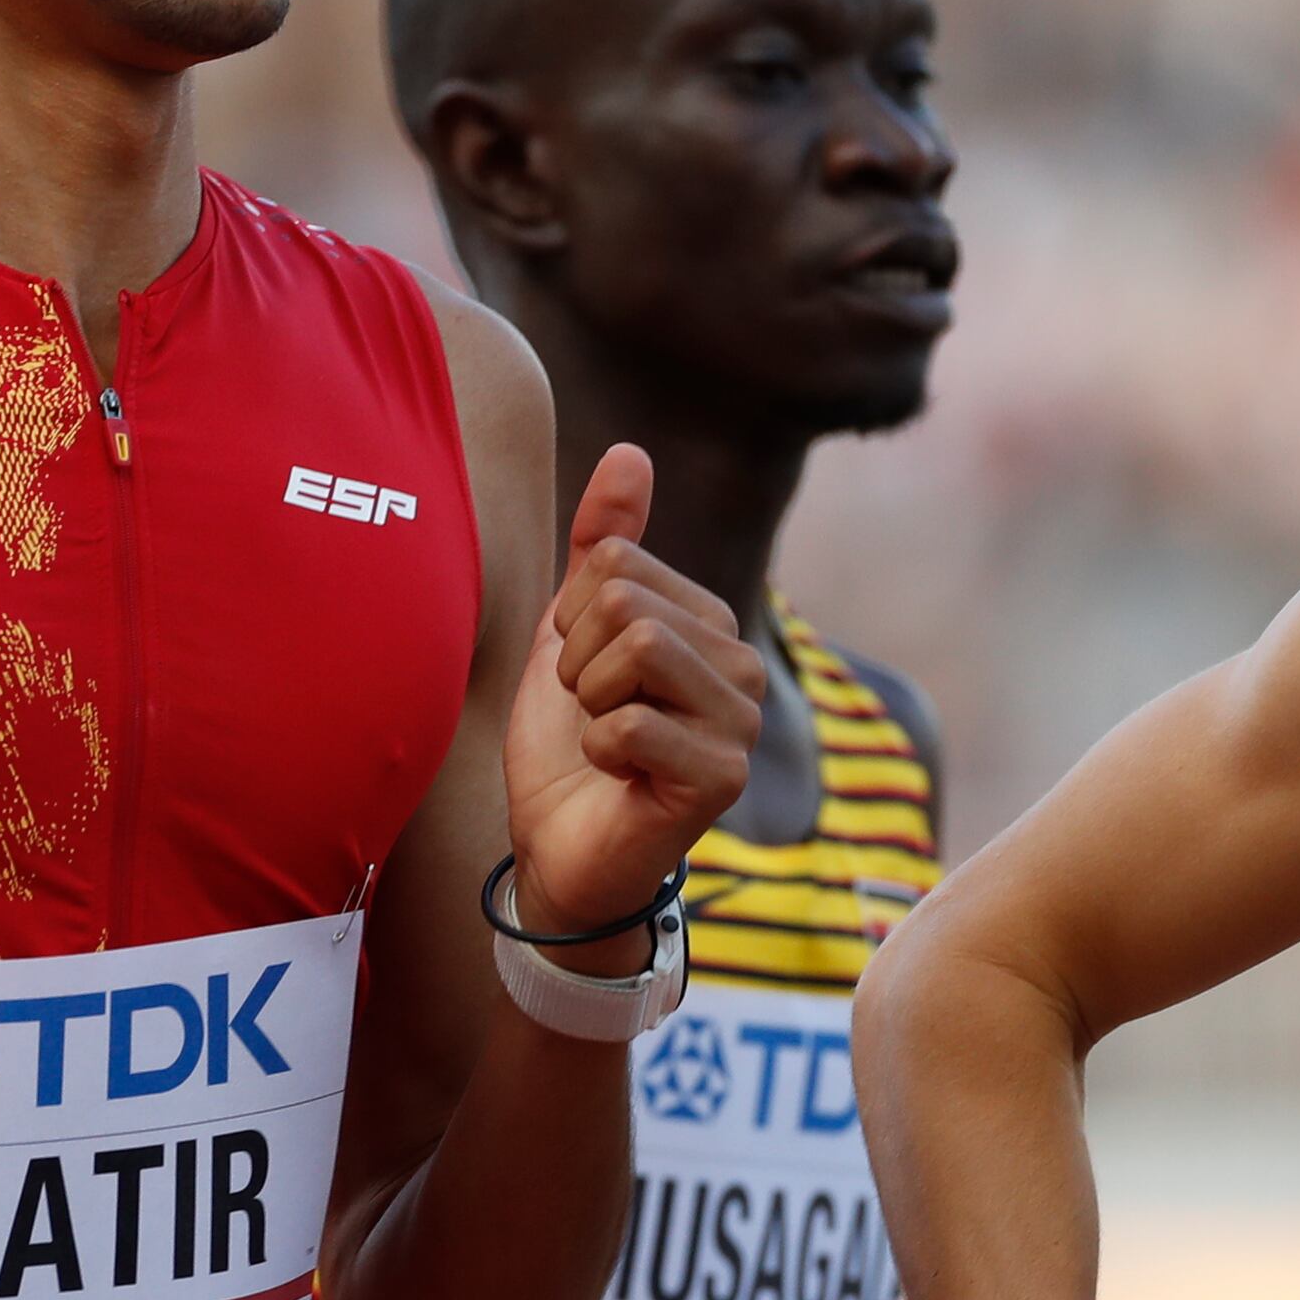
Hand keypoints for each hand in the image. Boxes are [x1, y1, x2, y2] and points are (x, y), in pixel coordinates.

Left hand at [503, 448, 763, 943]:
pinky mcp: (723, 778)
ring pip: (636, 649)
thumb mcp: (569, 630)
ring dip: (588, 702)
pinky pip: (630, 722)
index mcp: (710, 621)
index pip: (616, 563)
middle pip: (625, 603)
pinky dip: (597, 750)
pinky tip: (618, 777)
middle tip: (590, 713)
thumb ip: (602, 544)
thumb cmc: (567, 744)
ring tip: (606, 738)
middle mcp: (742, 666)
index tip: (583, 672)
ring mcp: (740, 723)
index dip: (570, 619)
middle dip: (576, 661)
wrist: (558, 848)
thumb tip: (629, 450)